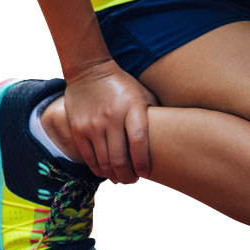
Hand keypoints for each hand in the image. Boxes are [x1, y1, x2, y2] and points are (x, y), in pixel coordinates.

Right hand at [64, 60, 158, 184]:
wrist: (89, 69)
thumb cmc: (123, 84)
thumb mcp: (143, 93)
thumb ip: (154, 114)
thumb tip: (170, 136)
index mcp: (132, 107)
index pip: (139, 141)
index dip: (143, 162)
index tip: (146, 172)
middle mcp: (112, 117)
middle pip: (120, 158)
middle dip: (128, 176)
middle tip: (133, 180)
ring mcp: (93, 124)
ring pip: (104, 162)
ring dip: (114, 176)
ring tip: (121, 178)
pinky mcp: (78, 129)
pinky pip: (89, 158)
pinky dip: (98, 170)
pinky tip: (106, 172)